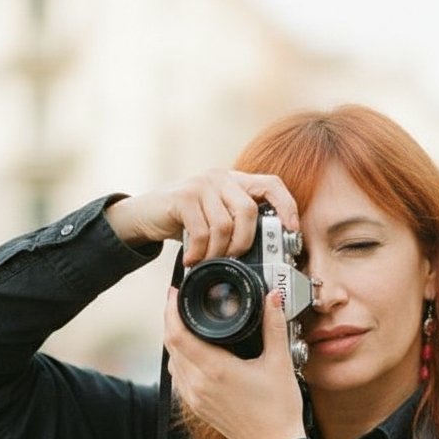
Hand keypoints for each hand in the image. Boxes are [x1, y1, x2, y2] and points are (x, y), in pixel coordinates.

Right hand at [105, 170, 298, 264]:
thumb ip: (238, 224)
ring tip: (207, 261)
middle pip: (248, 211)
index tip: (292, 230)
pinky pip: (203, 232)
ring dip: (218, 252)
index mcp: (236, 181)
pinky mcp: (183, 197)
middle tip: (231, 258)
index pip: (272, 184)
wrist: (147, 215)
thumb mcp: (216, 217)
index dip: (286, 206)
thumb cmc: (186, 221)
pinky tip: (192, 259)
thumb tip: (269, 252)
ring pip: (225, 225)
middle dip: (243, 243)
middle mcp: (221, 177)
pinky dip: (200, 253)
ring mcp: (201, 185)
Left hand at [163, 287, 306, 438]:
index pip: (178, 333)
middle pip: (170, 344)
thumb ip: (273, 325)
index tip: (175, 292)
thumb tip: (271, 298)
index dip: (171, 309)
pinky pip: (179, 377)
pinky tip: (194, 352)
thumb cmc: (279, 409)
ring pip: (172, 361)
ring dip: (174, 339)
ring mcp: (195, 398)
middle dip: (171, 319)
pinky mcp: (197, 407)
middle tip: (179, 301)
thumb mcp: (280, 362)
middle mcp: (199, 384)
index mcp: (216, 370)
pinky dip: (180, 359)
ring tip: (185, 322)